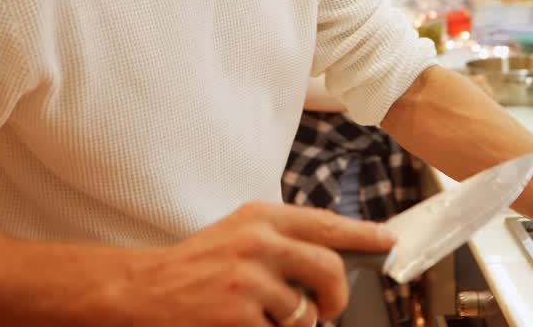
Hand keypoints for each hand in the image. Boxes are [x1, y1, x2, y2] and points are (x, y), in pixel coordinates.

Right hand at [110, 202, 394, 325]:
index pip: (326, 223)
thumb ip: (282, 240)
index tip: (390, 241)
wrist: (143, 289)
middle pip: (329, 268)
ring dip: (296, 323)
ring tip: (266, 316)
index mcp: (261, 216)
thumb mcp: (238, 234)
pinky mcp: (241, 314)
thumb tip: (330, 260)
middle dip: (337, 296)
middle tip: (329, 308)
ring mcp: (250, 279)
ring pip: (306, 311)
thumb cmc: (194, 265)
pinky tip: (245, 323)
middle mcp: (259, 241)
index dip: (364, 234)